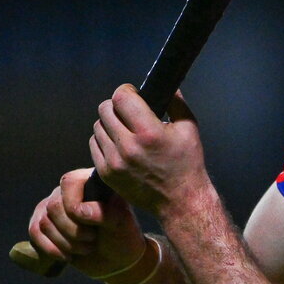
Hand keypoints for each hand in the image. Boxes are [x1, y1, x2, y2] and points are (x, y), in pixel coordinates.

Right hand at [27, 167, 145, 277]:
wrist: (116, 258)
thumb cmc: (123, 236)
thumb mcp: (122, 224)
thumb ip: (105, 213)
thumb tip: (80, 211)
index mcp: (90, 181)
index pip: (69, 183)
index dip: (74, 207)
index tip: (93, 229)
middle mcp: (68, 190)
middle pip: (54, 206)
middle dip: (72, 231)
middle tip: (92, 241)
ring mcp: (55, 206)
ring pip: (43, 222)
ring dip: (65, 243)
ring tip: (85, 249)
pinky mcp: (45, 223)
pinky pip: (34, 231)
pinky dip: (49, 248)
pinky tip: (66, 256)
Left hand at [90, 84, 208, 218]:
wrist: (179, 200)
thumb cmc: (187, 163)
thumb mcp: (189, 128)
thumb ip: (176, 102)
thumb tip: (167, 83)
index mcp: (150, 133)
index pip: (121, 97)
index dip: (126, 91)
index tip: (133, 94)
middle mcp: (129, 146)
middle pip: (105, 109)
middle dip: (116, 106)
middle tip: (128, 111)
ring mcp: (115, 162)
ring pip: (97, 126)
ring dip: (109, 123)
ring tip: (125, 129)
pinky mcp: (107, 173)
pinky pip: (94, 145)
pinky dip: (105, 140)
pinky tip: (119, 144)